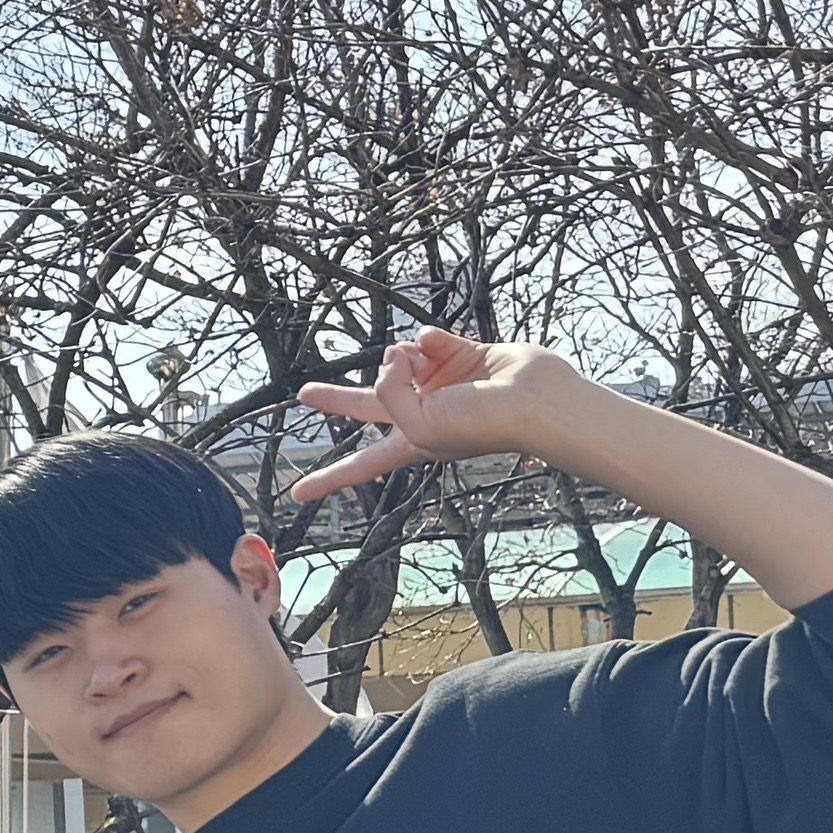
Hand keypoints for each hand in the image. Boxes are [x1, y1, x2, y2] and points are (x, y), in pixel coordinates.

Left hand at [284, 328, 584, 504]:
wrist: (533, 399)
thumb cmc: (481, 423)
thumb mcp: (417, 423)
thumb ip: (386, 392)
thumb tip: (394, 356)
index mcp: (411, 441)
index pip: (362, 464)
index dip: (330, 478)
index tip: (299, 494)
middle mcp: (422, 411)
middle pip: (368, 404)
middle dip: (336, 399)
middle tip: (305, 395)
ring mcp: (441, 382)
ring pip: (398, 358)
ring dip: (402, 355)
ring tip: (421, 361)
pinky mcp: (460, 354)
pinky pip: (429, 337)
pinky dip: (430, 339)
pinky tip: (439, 344)